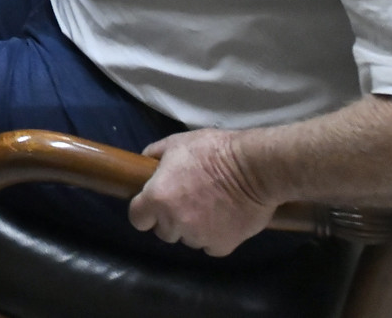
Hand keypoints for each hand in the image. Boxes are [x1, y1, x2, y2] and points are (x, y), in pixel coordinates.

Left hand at [128, 129, 274, 256]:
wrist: (254, 168)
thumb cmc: (212, 151)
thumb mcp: (176, 143)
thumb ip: (154, 155)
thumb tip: (145, 162)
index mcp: (157, 198)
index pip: (137, 219)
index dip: (144, 212)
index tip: (153, 205)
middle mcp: (174, 223)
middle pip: (163, 231)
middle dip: (170, 220)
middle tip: (186, 202)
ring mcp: (198, 237)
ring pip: (187, 239)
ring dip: (192, 228)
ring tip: (208, 209)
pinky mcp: (222, 246)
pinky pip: (210, 247)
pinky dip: (214, 237)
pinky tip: (223, 220)